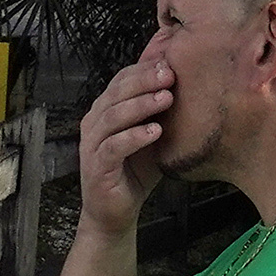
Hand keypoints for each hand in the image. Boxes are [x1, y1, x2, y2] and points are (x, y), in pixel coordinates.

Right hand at [78, 53, 175, 225]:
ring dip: (141, 105)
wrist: (116, 212)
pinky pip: (112, 147)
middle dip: (145, 81)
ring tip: (166, 99)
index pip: (122, 79)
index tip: (172, 63)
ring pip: (113, 116)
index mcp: (106, 110)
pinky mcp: (95, 167)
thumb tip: (184, 80)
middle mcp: (94, 122)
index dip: (145, 69)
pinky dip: (134, 137)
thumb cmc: (135, 170)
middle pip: (116, 92)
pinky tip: (155, 132)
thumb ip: (159, 110)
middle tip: (170, 76)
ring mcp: (92, 145)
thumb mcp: (152, 134)